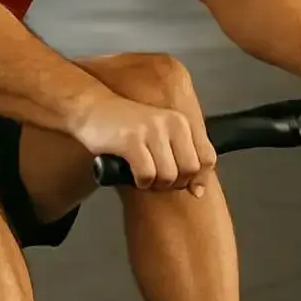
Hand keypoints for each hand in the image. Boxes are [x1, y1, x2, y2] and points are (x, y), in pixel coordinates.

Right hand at [75, 92, 216, 193]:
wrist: (93, 108)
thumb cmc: (126, 125)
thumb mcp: (160, 135)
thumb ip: (181, 158)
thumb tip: (198, 191)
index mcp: (182, 121)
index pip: (207, 158)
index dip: (199, 178)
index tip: (188, 187)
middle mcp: (171, 123)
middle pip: (189, 170)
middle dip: (174, 183)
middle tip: (158, 180)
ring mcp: (151, 131)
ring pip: (168, 175)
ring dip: (155, 184)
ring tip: (143, 175)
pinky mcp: (131, 141)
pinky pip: (146, 175)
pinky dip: (140, 182)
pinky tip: (132, 175)